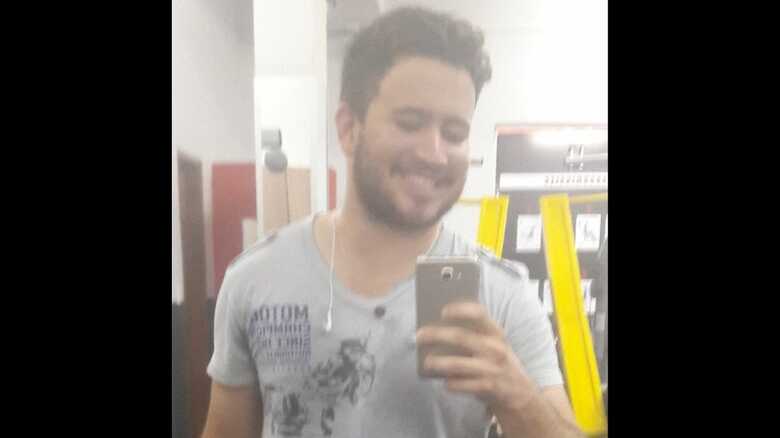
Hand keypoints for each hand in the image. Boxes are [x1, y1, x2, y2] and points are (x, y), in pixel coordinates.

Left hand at [415, 302, 536, 413]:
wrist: (520, 392)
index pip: (479, 314)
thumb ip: (471, 334)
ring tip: (426, 362)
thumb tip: (437, 328)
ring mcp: (492, 369)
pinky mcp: (488, 387)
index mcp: (496, 332)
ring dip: (438, 362)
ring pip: (458, 364)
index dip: (461, 310)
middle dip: (437, 335)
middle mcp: (495, 348)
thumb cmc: (496, 361)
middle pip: (461, 338)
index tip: (442, 311)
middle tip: (419, 335)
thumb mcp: (492, 344)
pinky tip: (444, 381)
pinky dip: (451, 383)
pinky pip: (462, 385)